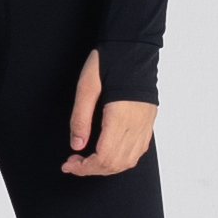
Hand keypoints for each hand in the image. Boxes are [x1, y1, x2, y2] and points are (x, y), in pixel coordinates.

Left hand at [60, 48, 155, 177]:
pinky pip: (138, 151)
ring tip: (88, 160)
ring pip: (129, 161)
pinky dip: (122, 160)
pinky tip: (108, 154)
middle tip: (73, 162)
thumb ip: (80, 118)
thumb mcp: (86, 87)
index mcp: (120, 118)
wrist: (133, 47)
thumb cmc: (108, 63)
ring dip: (107, 167)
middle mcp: (136, 125)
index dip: (84, 168)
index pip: (104, 158)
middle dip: (92, 169)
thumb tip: (77, 146)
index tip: (69, 164)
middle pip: (116, 164)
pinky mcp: (148, 121)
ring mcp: (145, 124)